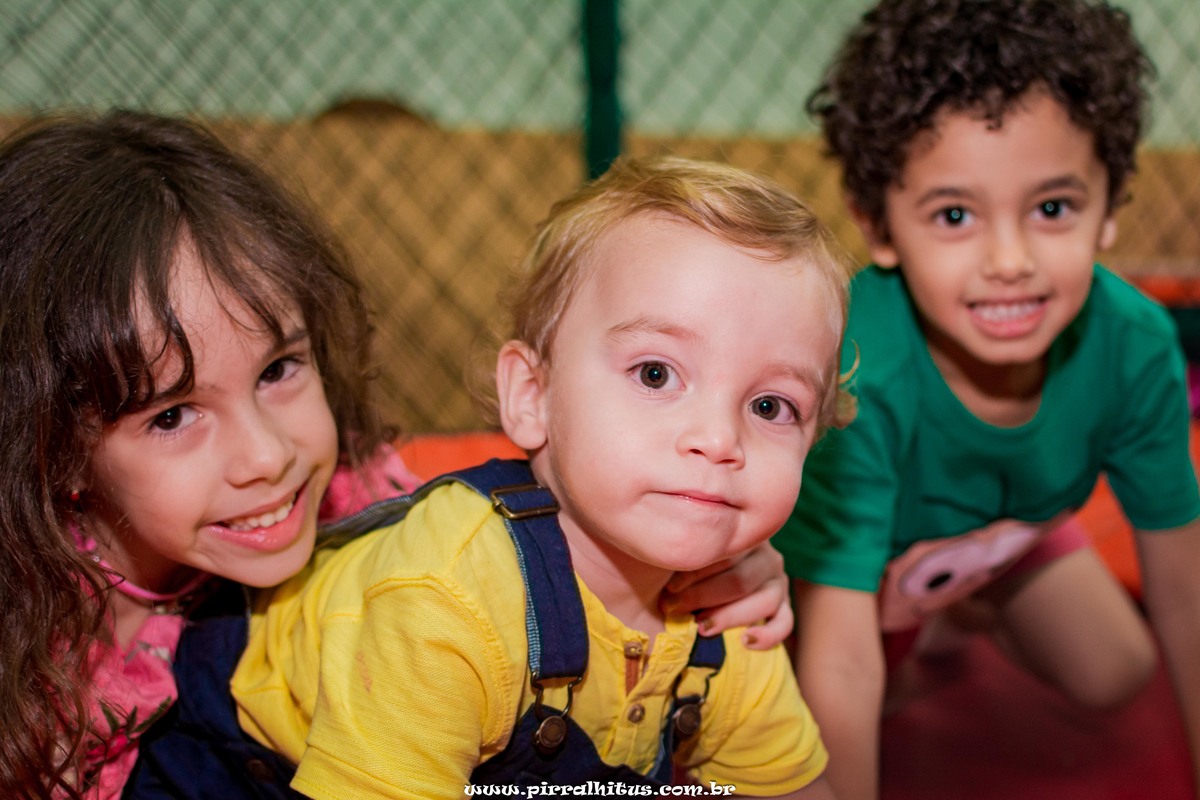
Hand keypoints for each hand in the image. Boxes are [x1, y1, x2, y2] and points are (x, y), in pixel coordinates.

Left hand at [662, 542, 793, 648]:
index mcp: (741, 533)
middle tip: (674, 608)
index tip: (670, 588)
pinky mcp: (783, 606)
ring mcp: (777, 580)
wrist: (692, 588)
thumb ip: (678, 548)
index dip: (694, 571)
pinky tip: (745, 641)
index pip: (725, 551)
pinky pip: (784, 622)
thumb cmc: (678, 567)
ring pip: (765, 600)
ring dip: (729, 616)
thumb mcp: (679, 553)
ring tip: (701, 627)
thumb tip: (663, 548)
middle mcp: (765, 554)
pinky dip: (768, 635)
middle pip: (741, 579)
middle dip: (704, 596)